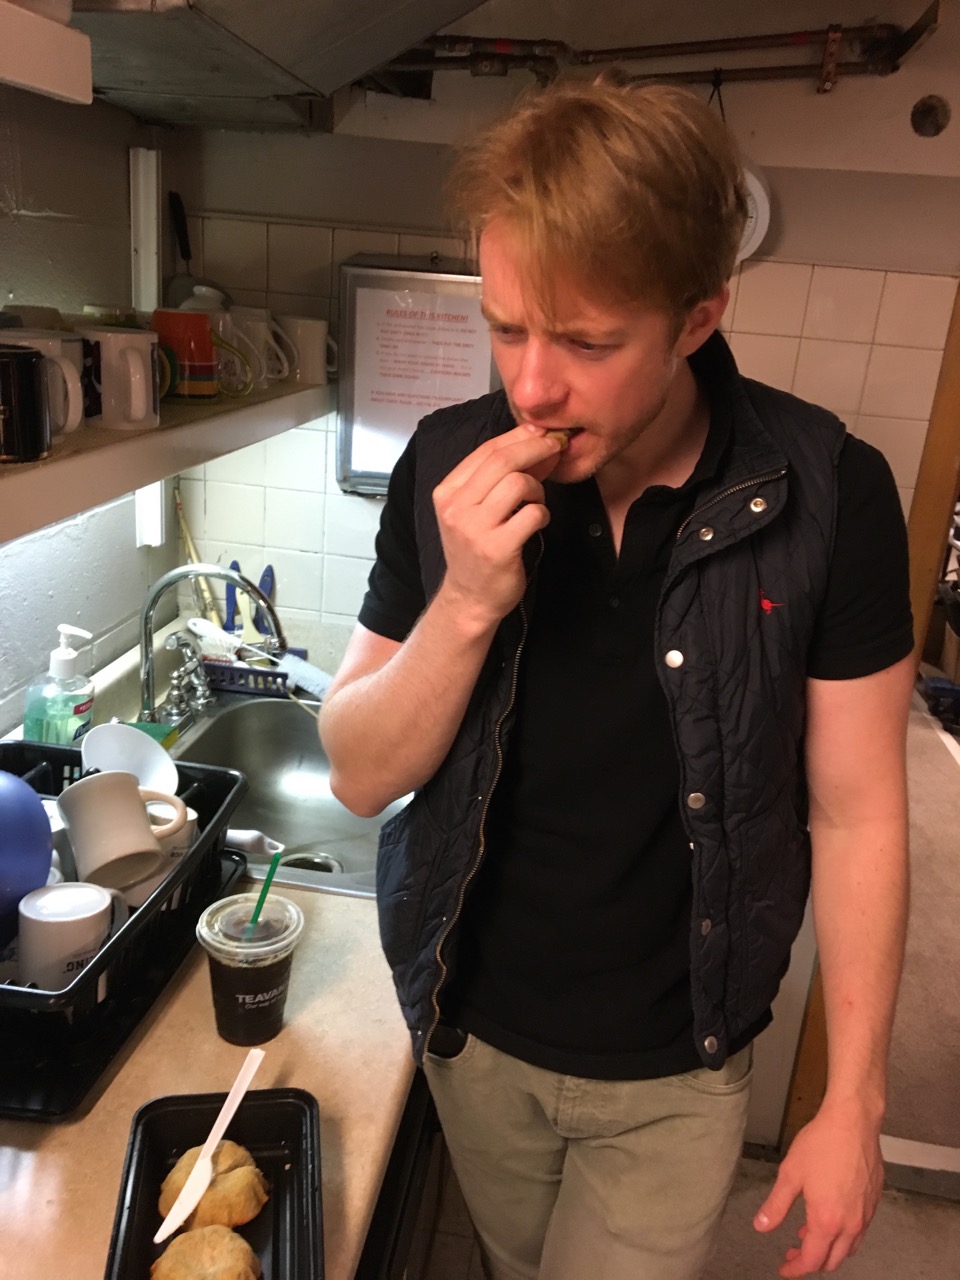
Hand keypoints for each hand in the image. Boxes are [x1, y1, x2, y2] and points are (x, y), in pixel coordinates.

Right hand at [432, 424, 563, 629]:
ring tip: (535, 502)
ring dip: (537, 489)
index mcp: (447, 492)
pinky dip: (542, 514)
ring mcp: (475, 529)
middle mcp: (456, 508)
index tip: (541, 433)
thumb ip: (494, 478)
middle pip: (502, 461)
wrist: (470, 598)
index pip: (485, 451)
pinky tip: (537, 523)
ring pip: (517, 484)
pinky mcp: (497, 548)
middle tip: (555, 448)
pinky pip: (532, 514)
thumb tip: (533, 439)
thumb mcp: (472, 509)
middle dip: (535, 448)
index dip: (518, 436)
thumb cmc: (477, 550)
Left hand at [753, 1106, 883, 1274]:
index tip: (784, 1269)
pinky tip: (829, 1215)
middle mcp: (851, 1223)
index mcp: (828, 1220)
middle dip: (811, 1262)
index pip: (812, 1260)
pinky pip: (859, 1229)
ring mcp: (866, 1213)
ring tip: (807, 1233)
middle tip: (792, 1254)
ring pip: (848, 1247)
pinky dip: (842, 1233)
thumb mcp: (790, 1174)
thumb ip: (775, 1205)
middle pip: (833, 1260)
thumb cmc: (823, 1143)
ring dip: (828, 1248)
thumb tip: (762, 1225)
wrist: (853, 1121)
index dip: (795, 1269)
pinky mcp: (873, 1201)